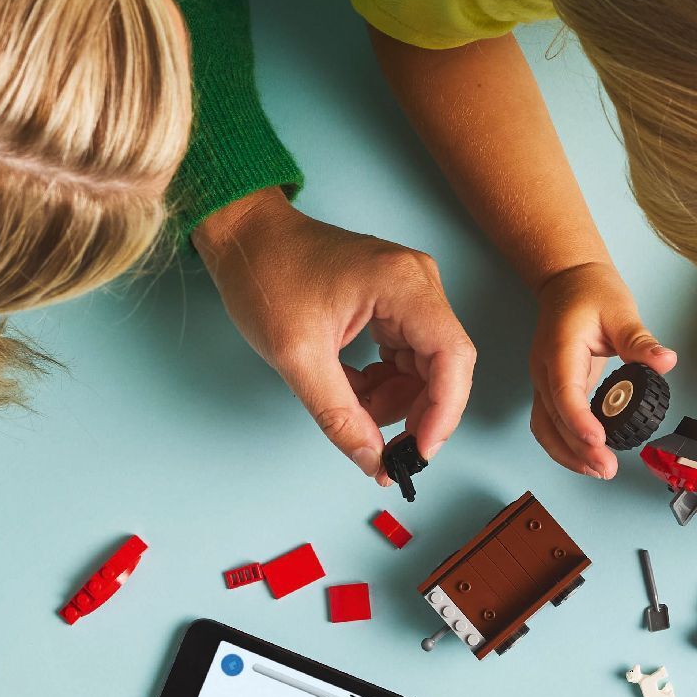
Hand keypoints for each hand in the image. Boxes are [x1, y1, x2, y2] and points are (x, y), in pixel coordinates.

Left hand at [194, 188, 475, 480]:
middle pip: (444, 367)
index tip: (419, 451)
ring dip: (394, 401)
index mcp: (402, 284)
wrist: (245, 238)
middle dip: (416, 413)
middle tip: (383, 449)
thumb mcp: (296, 357)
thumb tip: (371, 459)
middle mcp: (417, 284)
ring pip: (426, 368)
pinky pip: (406, 358)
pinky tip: (352, 389)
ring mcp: (409, 293)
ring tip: (350, 407)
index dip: (443, 412)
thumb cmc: (266, 275)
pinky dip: (384, 385)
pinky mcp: (395, 304)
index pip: (451, 357)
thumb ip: (338, 414)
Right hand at [528, 262, 676, 477]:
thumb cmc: (591, 292)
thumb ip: (640, 340)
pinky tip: (587, 457)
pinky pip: (549, 425)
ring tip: (598, 470)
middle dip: (577, 449)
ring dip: (567, 454)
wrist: (567, 282)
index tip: (598, 440)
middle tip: (607, 468)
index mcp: (559, 349)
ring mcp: (544, 382)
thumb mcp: (620, 310)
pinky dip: (565, 446)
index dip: (579, 420)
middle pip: (552, 420)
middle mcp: (545, 370)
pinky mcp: (551, 390)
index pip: (564, 392)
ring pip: (545, 428)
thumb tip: (665, 361)